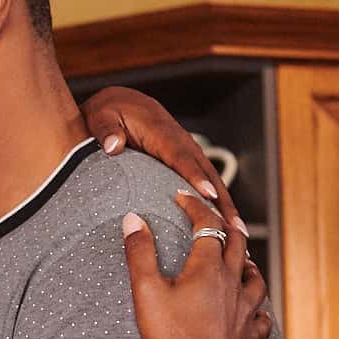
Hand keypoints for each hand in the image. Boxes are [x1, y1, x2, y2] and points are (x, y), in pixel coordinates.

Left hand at [82, 86, 245, 232]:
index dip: (195, 176)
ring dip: (225, 205)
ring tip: (237, 234)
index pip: (180, 156)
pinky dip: (216, 202)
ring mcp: (186, 151)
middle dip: (221, 199)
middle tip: (233, 227)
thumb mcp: (102, 116)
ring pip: (211, 179)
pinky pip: (204, 181)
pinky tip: (222, 226)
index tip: (208, 195)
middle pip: (206, 172)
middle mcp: (180, 141)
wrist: (117, 103)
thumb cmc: (108, 112)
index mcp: (161, 131)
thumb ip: (107, 130)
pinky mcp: (184, 161)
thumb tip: (113, 146)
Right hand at [122, 192, 269, 338]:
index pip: (206, 225)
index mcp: (208, 268)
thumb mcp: (146, 292)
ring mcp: (245, 309)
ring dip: (248, 262)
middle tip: (218, 216)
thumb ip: (140, 253)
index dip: (194, 206)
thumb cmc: (173, 336)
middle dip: (226, 225)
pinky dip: (259, 308)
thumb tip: (133, 219)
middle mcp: (232, 283)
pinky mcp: (249, 335)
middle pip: (238, 244)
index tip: (181, 197)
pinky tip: (255, 311)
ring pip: (255, 277)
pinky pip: (261, 317)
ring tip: (242, 259)